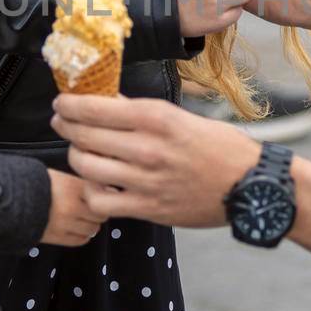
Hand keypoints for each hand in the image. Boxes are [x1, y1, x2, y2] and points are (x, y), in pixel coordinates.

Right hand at [38, 169, 107, 246]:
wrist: (9, 201)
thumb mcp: (58, 176)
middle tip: (92, 208)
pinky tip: (77, 229)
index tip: (104, 196)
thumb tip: (104, 188)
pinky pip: (80, 240)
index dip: (104, 196)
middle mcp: (73, 206)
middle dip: (98, 211)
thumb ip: (79, 183)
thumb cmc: (33, 184)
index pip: (102, 195)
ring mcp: (66, 223)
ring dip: (91, 224)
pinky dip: (83, 236)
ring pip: (93, 229)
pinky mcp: (57, 237)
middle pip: (100, 214)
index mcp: (74, 187)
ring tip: (82, 219)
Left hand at [51, 95, 258, 227]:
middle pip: (83, 134)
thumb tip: (107, 103)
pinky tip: (96, 183)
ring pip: (85, 165)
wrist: (249, 185)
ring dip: (75, 156)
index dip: (69, 104)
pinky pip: (99, 201)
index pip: (95, 107)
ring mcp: (145, 180)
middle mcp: (147, 147)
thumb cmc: (220, 148)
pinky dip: (90, 191)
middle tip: (61, 123)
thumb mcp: (182, 117)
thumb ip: (143, 113)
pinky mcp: (147, 207)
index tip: (61, 103)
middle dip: (65, 126)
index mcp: (157, 118)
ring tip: (79, 151)